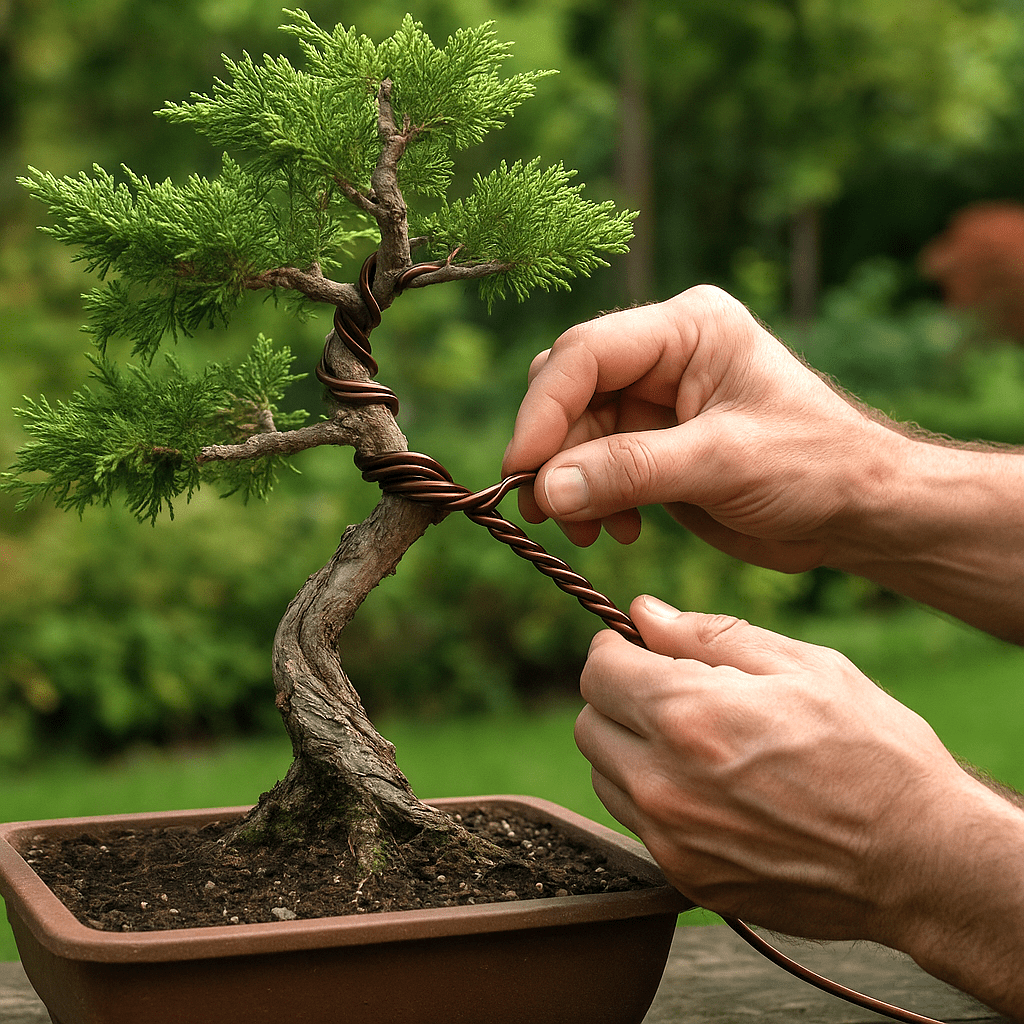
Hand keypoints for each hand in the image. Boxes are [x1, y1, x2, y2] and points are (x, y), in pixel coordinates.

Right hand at [502, 286, 896, 570]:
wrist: (859, 512)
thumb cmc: (817, 467)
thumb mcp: (723, 463)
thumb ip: (630, 471)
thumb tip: (545, 487)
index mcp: (688, 329)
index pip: (587, 354)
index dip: (544, 409)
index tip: (520, 468)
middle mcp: (664, 357)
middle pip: (570, 392)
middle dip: (552, 452)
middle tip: (547, 510)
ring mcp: (655, 403)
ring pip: (573, 434)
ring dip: (568, 485)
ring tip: (587, 532)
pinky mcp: (653, 447)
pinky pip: (594, 467)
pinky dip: (591, 501)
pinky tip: (618, 531)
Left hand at [573, 594, 986, 946]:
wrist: (921, 860)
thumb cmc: (873, 752)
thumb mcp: (803, 666)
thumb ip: (709, 634)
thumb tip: (644, 612)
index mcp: (689, 716)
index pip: (599, 669)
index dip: (617, 650)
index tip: (641, 650)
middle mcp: (665, 783)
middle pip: (589, 723)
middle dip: (619, 698)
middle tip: (671, 694)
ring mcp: (671, 838)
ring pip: (605, 775)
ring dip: (630, 749)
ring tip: (696, 744)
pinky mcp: (685, 877)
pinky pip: (636, 823)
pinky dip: (654, 798)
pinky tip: (710, 789)